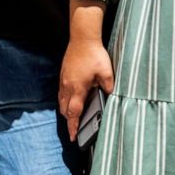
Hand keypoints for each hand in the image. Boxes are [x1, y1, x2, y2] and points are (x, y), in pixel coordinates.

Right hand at [59, 0, 113, 141]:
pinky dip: (65, 100)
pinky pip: (61, 92)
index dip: (73, 126)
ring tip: (73, 117)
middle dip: (69, 121)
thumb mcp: (106, 72)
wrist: (82, 37)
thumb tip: (113, 99)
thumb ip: (109, 87)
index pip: (73, 112)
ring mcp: (64, 79)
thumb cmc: (94, 54)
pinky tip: (72, 99)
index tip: (73, 137)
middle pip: (65, 109)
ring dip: (66, 111)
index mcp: (77, 88)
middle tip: (75, 129)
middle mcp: (67, 85)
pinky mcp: (63, 74)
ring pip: (61, 101)